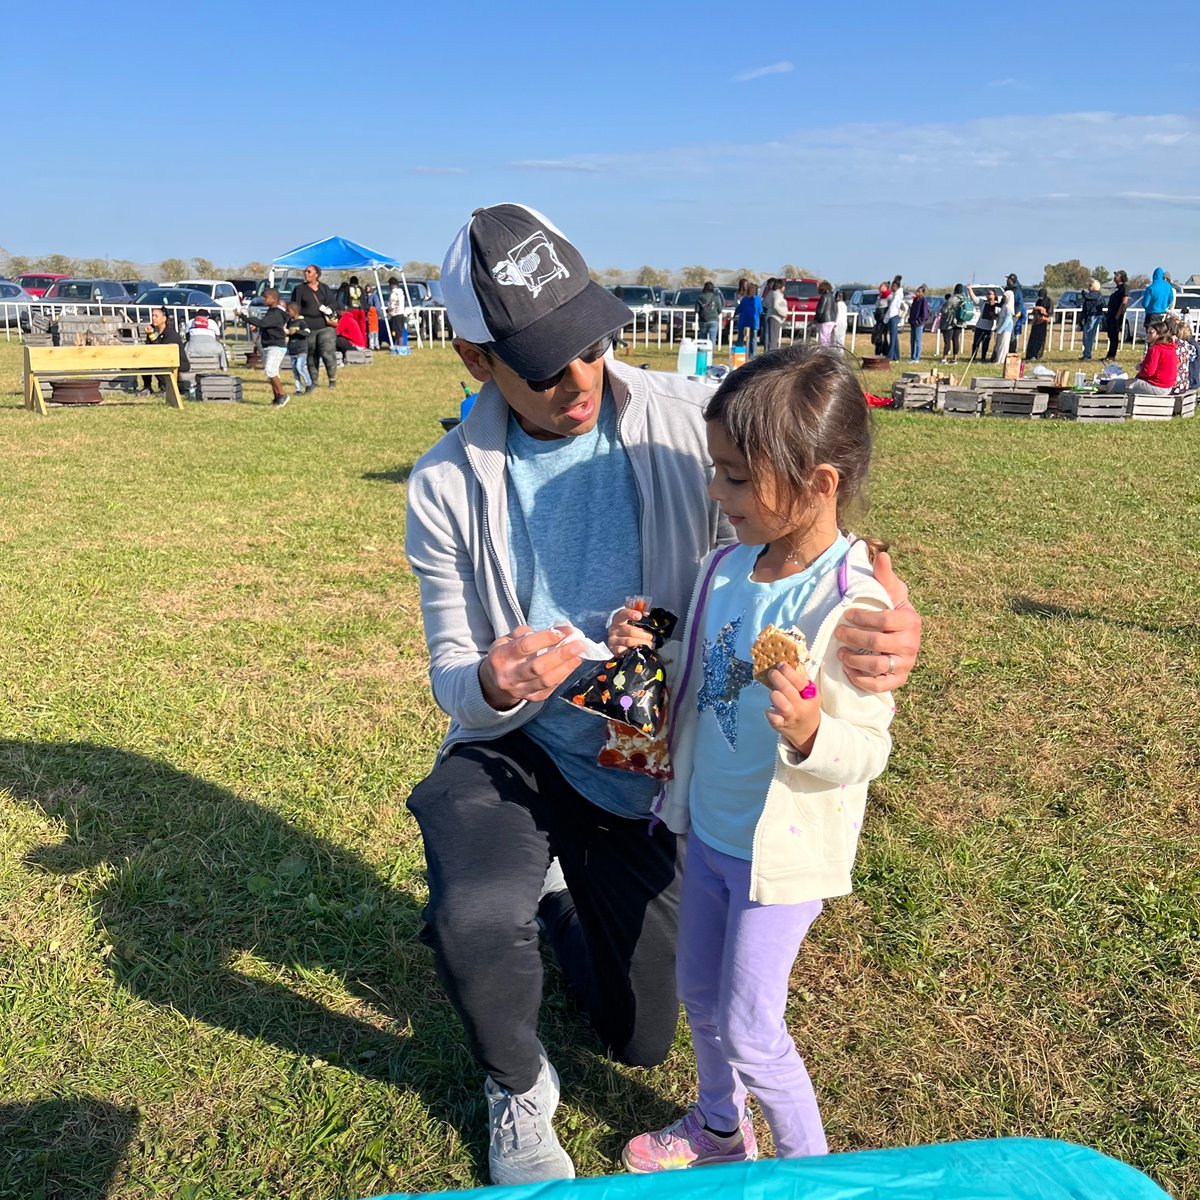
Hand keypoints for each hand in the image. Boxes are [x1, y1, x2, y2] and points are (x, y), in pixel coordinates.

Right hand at [478, 625, 585, 708]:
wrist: (494, 684)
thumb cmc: (504, 656)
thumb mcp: (505, 640)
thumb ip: (525, 633)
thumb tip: (556, 631)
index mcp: (501, 657)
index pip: (526, 646)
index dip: (546, 638)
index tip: (564, 631)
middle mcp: (509, 676)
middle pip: (538, 666)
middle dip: (561, 654)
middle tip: (579, 644)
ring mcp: (520, 690)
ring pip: (547, 680)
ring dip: (567, 666)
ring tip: (580, 654)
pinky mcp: (532, 698)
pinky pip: (551, 687)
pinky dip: (564, 674)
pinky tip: (572, 664)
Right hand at [607, 606, 654, 654]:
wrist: (620, 644)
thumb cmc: (630, 630)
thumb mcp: (634, 620)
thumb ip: (639, 611)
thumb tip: (645, 606)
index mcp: (618, 619)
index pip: (623, 614)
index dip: (630, 614)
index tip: (639, 615)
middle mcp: (613, 629)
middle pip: (630, 630)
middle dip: (643, 634)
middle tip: (652, 637)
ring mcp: (613, 640)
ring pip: (629, 641)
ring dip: (642, 643)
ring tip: (650, 644)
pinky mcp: (614, 650)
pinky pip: (625, 651)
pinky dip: (635, 650)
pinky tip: (641, 650)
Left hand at [764, 663, 820, 754]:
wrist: (808, 732)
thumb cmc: (806, 707)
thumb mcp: (811, 693)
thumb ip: (802, 677)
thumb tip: (792, 661)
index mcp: (811, 696)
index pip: (800, 681)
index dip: (788, 671)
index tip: (781, 664)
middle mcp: (802, 707)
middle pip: (788, 690)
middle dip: (777, 678)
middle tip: (772, 672)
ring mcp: (791, 716)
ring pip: (781, 703)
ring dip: (774, 694)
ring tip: (774, 692)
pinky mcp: (781, 725)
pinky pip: (772, 717)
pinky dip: (769, 711)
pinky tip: (771, 708)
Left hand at [834, 551, 920, 692]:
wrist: (901, 635)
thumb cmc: (891, 609)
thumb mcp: (889, 592)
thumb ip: (884, 576)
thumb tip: (881, 555)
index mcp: (910, 620)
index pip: (885, 620)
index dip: (863, 617)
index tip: (846, 614)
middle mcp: (912, 643)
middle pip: (878, 642)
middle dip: (853, 637)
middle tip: (838, 633)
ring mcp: (906, 663)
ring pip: (878, 665)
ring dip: (854, 659)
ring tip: (840, 652)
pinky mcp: (899, 679)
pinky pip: (880, 685)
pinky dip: (862, 680)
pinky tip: (848, 670)